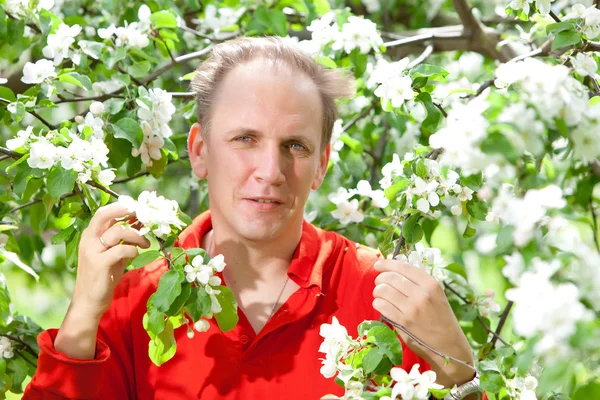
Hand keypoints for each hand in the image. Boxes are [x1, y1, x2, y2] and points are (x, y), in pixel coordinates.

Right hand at [72, 203, 149, 319]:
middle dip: (126, 210)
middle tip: (143, 215)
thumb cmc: (103, 277)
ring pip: (118, 231)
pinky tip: (135, 255)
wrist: (89, 302)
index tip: (138, 208)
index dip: (121, 207)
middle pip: (105, 214)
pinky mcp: (99, 264)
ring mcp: (92, 251)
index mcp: (90, 235)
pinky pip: (121, 249)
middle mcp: (88, 240)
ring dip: (137, 235)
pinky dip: (133, 250)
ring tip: (146, 243)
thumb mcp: (112, 253)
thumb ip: (121, 239)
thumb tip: (139, 223)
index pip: (103, 213)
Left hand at [372, 258, 474, 387]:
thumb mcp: (436, 296)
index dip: (387, 263)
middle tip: (379, 283)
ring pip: (382, 290)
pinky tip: (381, 305)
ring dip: (377, 291)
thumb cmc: (441, 318)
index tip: (379, 264)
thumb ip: (417, 282)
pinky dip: (378, 303)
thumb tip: (392, 266)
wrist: (448, 346)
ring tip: (380, 295)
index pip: (403, 267)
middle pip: (390, 277)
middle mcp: (422, 294)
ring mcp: (411, 308)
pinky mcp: (403, 322)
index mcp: (431, 284)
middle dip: (380, 278)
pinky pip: (381, 305)